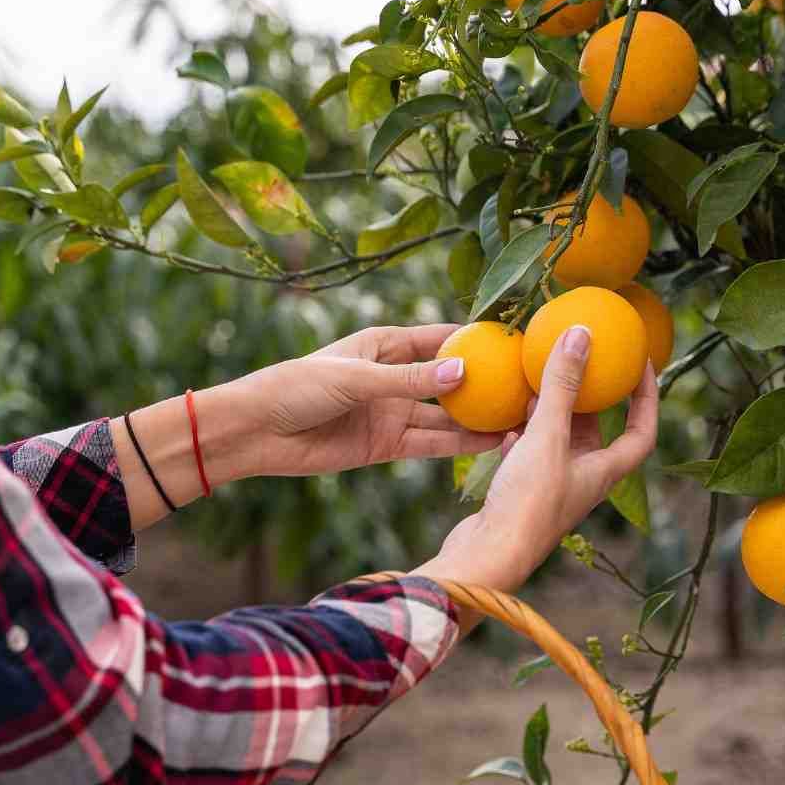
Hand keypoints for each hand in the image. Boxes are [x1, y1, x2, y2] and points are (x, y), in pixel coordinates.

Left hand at [212, 323, 502, 480]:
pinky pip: (430, 444)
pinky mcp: (386, 445)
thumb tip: (463, 374)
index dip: (476, 341)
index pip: (440, 339)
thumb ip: (410, 380)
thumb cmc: (296, 387)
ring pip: (445, 416)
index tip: (514, 343)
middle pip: (449, 380)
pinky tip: (490, 443)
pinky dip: (458, 445)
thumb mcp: (357, 378)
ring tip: (519, 419)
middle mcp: (393, 378)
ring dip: (478, 419)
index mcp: (383, 344)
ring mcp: (391, 413)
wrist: (257, 432)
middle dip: (486, 384)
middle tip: (527, 386)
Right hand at [417, 324, 657, 596]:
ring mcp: (551, 487)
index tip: (641, 365)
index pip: (641, 431)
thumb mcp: (547, 437)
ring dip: (551, 411)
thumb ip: (563, 386)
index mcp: (603, 471)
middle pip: (596, 432)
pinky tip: (505, 419)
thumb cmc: (528, 502)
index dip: (647, 398)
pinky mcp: (521, 493)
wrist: (488, 555)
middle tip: (580, 361)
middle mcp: (583, 480)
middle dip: (590, 397)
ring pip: (558, 440)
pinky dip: (521, 433)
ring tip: (538, 380)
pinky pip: (528, 454)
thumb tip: (581, 334)